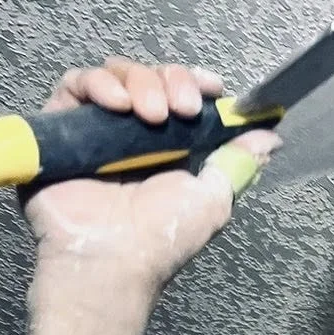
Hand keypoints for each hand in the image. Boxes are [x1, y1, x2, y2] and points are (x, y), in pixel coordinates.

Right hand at [23, 57, 279, 295]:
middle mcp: (133, 135)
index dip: (196, 82)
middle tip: (181, 110)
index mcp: (171, 148)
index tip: (212, 89)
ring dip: (140, 82)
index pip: (182, 94)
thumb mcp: (214, 198)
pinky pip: (75, 85)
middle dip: (171, 81)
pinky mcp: (61, 129)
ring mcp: (96, 131)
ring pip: (117, 75)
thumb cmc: (162, 238)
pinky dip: (98, 84)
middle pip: (152, 77)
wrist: (111, 259)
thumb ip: (238, 162)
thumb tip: (271, 137)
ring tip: (150, 114)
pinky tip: (118, 106)